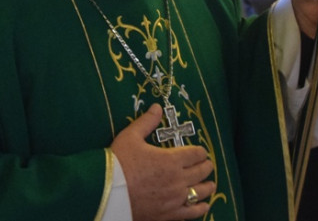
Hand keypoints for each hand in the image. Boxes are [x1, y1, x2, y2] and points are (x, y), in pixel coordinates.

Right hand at [110, 104, 214, 220]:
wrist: (107, 193)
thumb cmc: (119, 162)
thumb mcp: (131, 136)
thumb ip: (147, 122)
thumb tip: (157, 107)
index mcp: (171, 159)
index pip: (196, 154)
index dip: (201, 152)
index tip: (201, 152)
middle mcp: (178, 180)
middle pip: (201, 172)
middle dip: (206, 167)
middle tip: (207, 165)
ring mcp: (175, 199)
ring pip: (200, 193)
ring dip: (207, 187)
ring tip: (210, 185)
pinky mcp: (169, 215)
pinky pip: (191, 212)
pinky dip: (200, 208)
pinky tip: (203, 206)